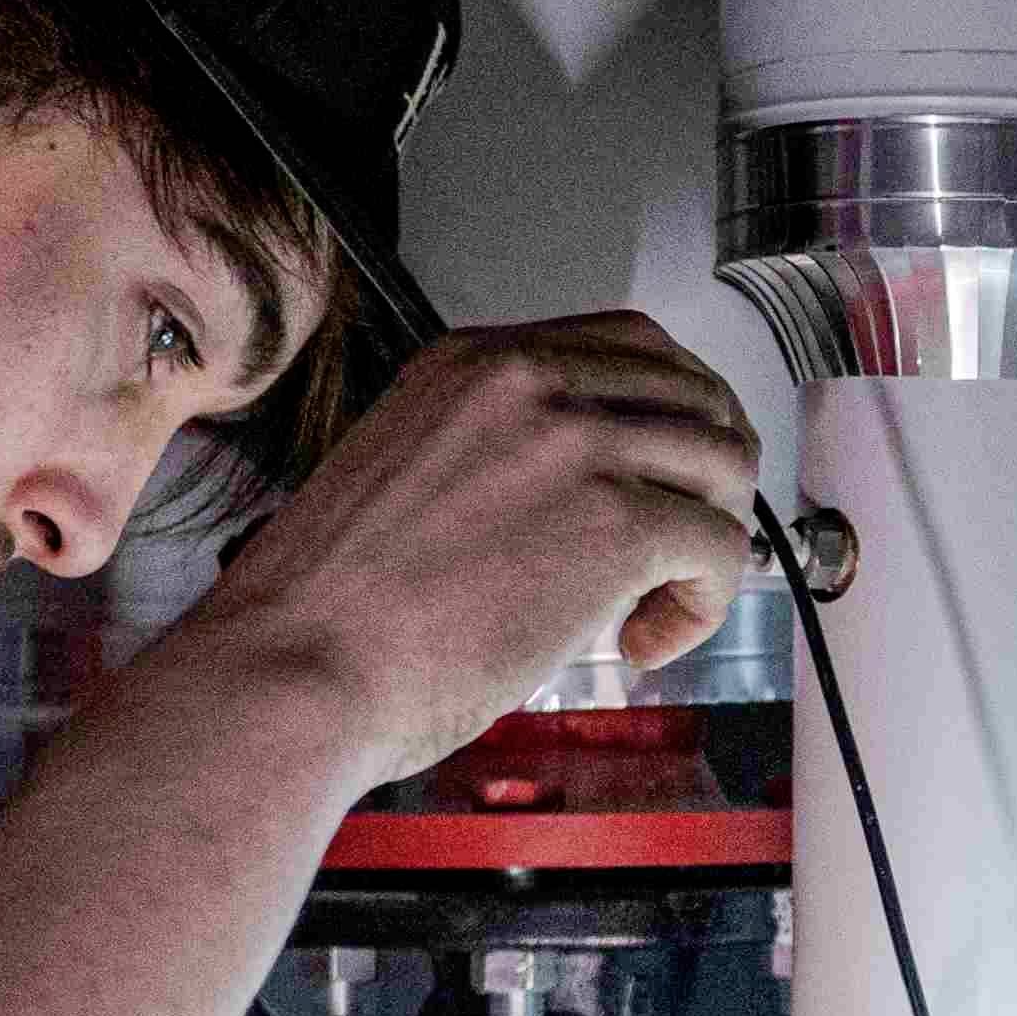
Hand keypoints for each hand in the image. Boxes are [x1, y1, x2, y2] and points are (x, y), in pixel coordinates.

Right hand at [171, 311, 762, 776]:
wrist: (293, 669)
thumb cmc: (329, 611)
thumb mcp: (409, 475)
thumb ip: (497, 456)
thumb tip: (581, 495)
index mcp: (475, 362)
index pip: (628, 346)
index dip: (673, 412)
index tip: (667, 475)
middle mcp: (532, 381)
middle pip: (693, 393)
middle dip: (709, 473)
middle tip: (683, 546)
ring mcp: (578, 444)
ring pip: (723, 465)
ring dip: (710, 541)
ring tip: (655, 605)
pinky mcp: (614, 524)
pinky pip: (720, 548)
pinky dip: (704, 603)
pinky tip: (645, 644)